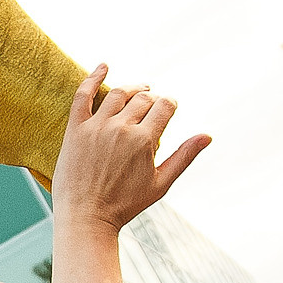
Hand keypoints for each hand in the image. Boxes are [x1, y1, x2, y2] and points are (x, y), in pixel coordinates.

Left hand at [51, 66, 209, 236]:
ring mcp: (96, 127)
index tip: (169, 108)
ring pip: (118, 93)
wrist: (86, 217)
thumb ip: (184, 157)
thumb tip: (207, 136)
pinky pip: (83, 95)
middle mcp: (120, 128)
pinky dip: (93, 77)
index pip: (164, 106)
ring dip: (132, 88)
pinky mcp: (75, 129)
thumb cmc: (125, 205)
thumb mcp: (161, 183)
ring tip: (137, 90)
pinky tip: (104, 66)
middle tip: (153, 103)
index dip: (170, 104)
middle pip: (142, 99)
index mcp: (144, 140)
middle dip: (152, 98)